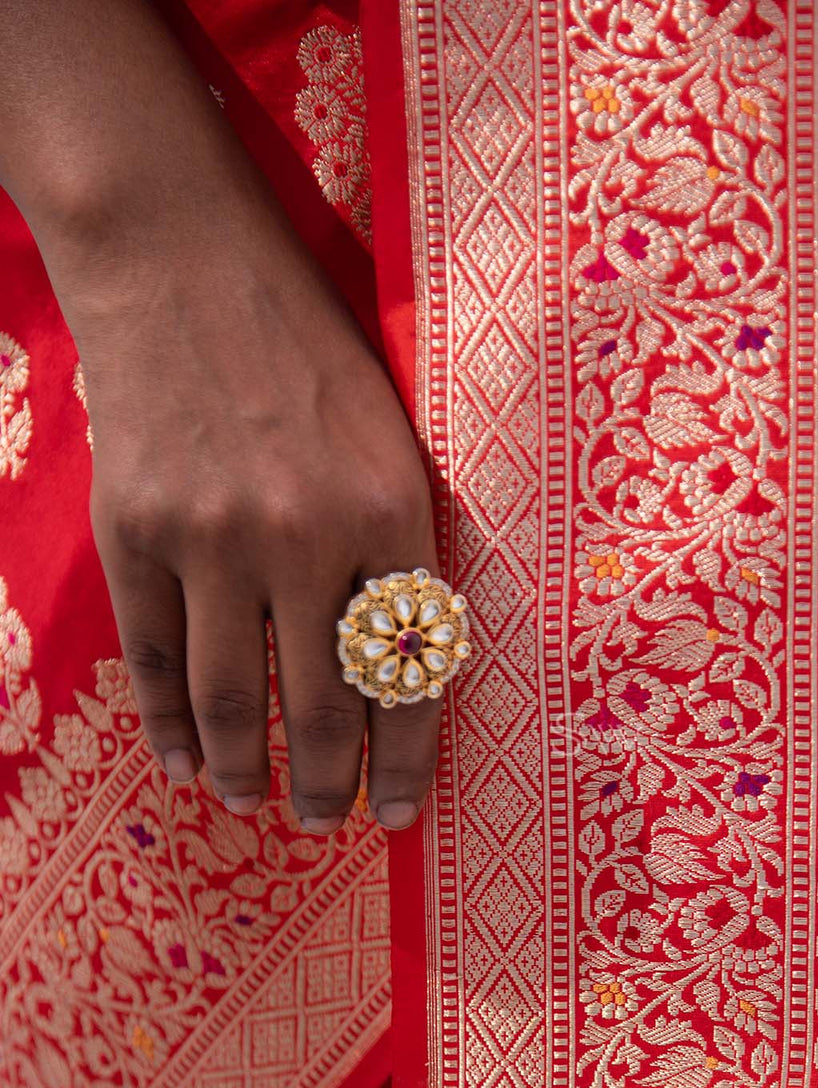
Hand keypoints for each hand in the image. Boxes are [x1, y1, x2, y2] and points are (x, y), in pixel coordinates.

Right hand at [70, 198, 439, 834]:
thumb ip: (400, 543)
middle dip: (329, 784)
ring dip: (249, 769)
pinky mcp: (136, 533)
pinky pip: (156, 659)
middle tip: (327, 822)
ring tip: (260, 804)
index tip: (401, 811)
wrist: (183, 265)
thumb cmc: (308, 348)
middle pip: (322, 706)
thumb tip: (405, 663)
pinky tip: (185, 764)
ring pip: (233, 698)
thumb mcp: (393, 434)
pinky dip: (168, 724)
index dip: (407, 759)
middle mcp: (306, 537)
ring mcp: (213, 539)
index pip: (410, 673)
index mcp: (391, 510)